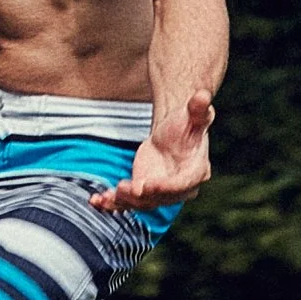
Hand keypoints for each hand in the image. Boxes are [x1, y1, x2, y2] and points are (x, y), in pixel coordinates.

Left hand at [91, 90, 212, 213]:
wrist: (173, 132)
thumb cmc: (187, 122)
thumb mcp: (194, 113)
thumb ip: (198, 107)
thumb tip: (203, 96)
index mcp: (197, 170)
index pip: (183, 184)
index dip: (166, 187)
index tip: (148, 185)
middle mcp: (180, 188)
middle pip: (160, 197)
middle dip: (141, 196)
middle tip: (125, 189)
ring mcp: (161, 192)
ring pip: (142, 203)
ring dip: (123, 201)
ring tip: (105, 197)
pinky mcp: (144, 191)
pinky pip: (128, 201)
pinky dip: (112, 203)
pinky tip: (97, 201)